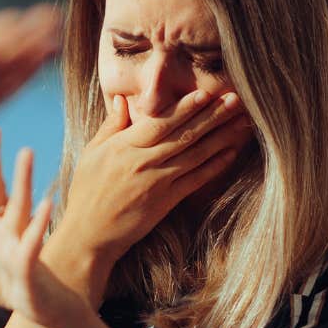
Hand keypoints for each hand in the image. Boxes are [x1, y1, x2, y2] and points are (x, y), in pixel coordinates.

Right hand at [58, 90, 253, 261]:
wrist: (89, 235)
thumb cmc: (86, 192)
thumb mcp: (91, 154)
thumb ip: (111, 126)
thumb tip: (122, 100)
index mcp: (124, 146)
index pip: (160, 121)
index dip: (185, 107)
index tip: (206, 93)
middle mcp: (144, 162)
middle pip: (184, 135)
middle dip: (212, 115)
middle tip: (235, 99)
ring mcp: (157, 182)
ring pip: (195, 154)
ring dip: (221, 137)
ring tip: (241, 122)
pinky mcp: (166, 202)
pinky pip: (195, 180)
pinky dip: (214, 166)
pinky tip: (230, 153)